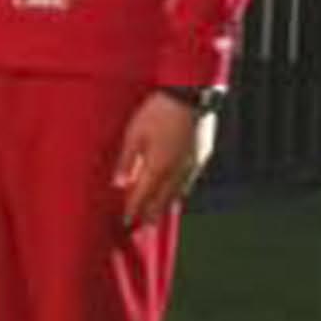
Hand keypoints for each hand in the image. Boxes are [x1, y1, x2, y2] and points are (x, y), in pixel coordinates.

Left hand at [115, 91, 213, 228]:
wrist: (190, 94)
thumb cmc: (158, 111)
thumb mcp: (134, 133)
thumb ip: (126, 160)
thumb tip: (118, 183)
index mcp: (157, 167)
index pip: (142, 196)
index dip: (133, 210)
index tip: (126, 221)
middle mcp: (176, 172)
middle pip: (162, 200)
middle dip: (150, 214)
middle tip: (143, 226)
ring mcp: (191, 165)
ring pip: (178, 193)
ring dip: (166, 206)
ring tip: (158, 215)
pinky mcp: (201, 156)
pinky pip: (189, 181)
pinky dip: (180, 191)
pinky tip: (178, 192)